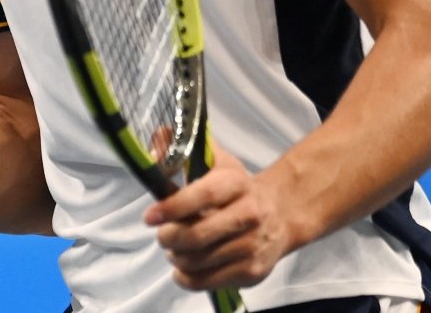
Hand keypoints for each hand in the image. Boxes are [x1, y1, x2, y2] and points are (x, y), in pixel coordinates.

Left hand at [145, 146, 294, 290]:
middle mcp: (249, 214)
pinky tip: (183, 268)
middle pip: (197, 235)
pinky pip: (207, 282)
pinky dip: (186, 278)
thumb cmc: (236, 188)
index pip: (203, 196)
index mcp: (236, 183)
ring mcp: (252, 245)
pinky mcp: (252, 271)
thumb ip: (178, 149)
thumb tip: (153, 151)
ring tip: (174, 249)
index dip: (172, 207)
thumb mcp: (214, 160)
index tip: (150, 216)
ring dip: (176, 257)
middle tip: (162, 235)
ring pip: (198, 261)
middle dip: (168, 238)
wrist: (281, 214)